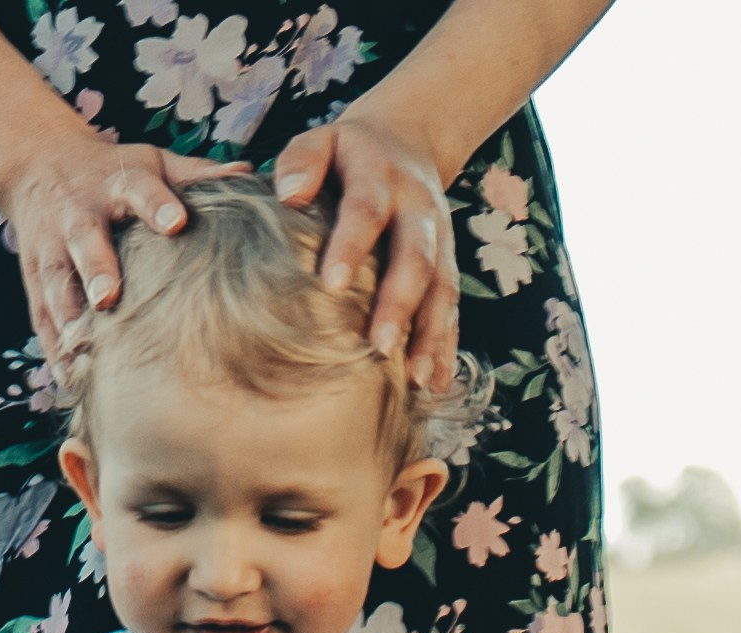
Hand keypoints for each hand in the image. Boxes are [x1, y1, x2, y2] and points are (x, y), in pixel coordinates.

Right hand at [1, 137, 250, 371]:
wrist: (39, 165)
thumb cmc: (111, 172)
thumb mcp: (150, 162)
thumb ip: (193, 173)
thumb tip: (245, 171)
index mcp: (115, 184)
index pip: (138, 190)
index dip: (156, 205)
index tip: (177, 223)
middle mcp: (78, 215)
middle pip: (85, 242)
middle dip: (95, 269)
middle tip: (109, 298)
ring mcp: (52, 249)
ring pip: (57, 285)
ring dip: (68, 317)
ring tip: (83, 351)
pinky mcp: (35, 280)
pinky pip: (42, 317)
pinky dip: (54, 348)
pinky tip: (70, 377)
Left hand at [272, 110, 458, 391]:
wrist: (408, 140)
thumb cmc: (348, 153)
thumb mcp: (323, 139)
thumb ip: (302, 160)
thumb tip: (288, 194)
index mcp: (381, 177)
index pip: (367, 209)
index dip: (352, 245)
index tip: (332, 284)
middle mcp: (418, 209)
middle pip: (415, 257)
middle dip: (400, 303)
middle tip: (379, 345)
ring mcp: (439, 241)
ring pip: (441, 289)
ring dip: (431, 335)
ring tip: (415, 378)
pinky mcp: (448, 266)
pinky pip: (451, 308)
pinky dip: (446, 347)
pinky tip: (435, 385)